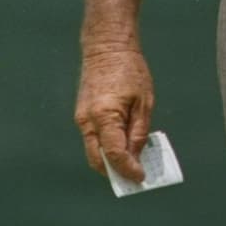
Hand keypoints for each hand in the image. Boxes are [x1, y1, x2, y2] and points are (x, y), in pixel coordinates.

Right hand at [75, 41, 154, 182]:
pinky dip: (105, 148)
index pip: (114, 154)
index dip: (128, 169)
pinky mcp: (81, 115)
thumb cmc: (130, 70)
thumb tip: (136, 156)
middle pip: (97, 159)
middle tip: (133, 177)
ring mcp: (81, 118)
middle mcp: (87, 121)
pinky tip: (122, 146)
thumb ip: (138, 131)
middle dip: (115, 172)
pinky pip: (92, 139)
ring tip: (131, 164)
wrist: (107, 47)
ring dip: (109, 161)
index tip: (140, 178)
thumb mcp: (143, 101)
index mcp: (104, 116)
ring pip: (93, 151)